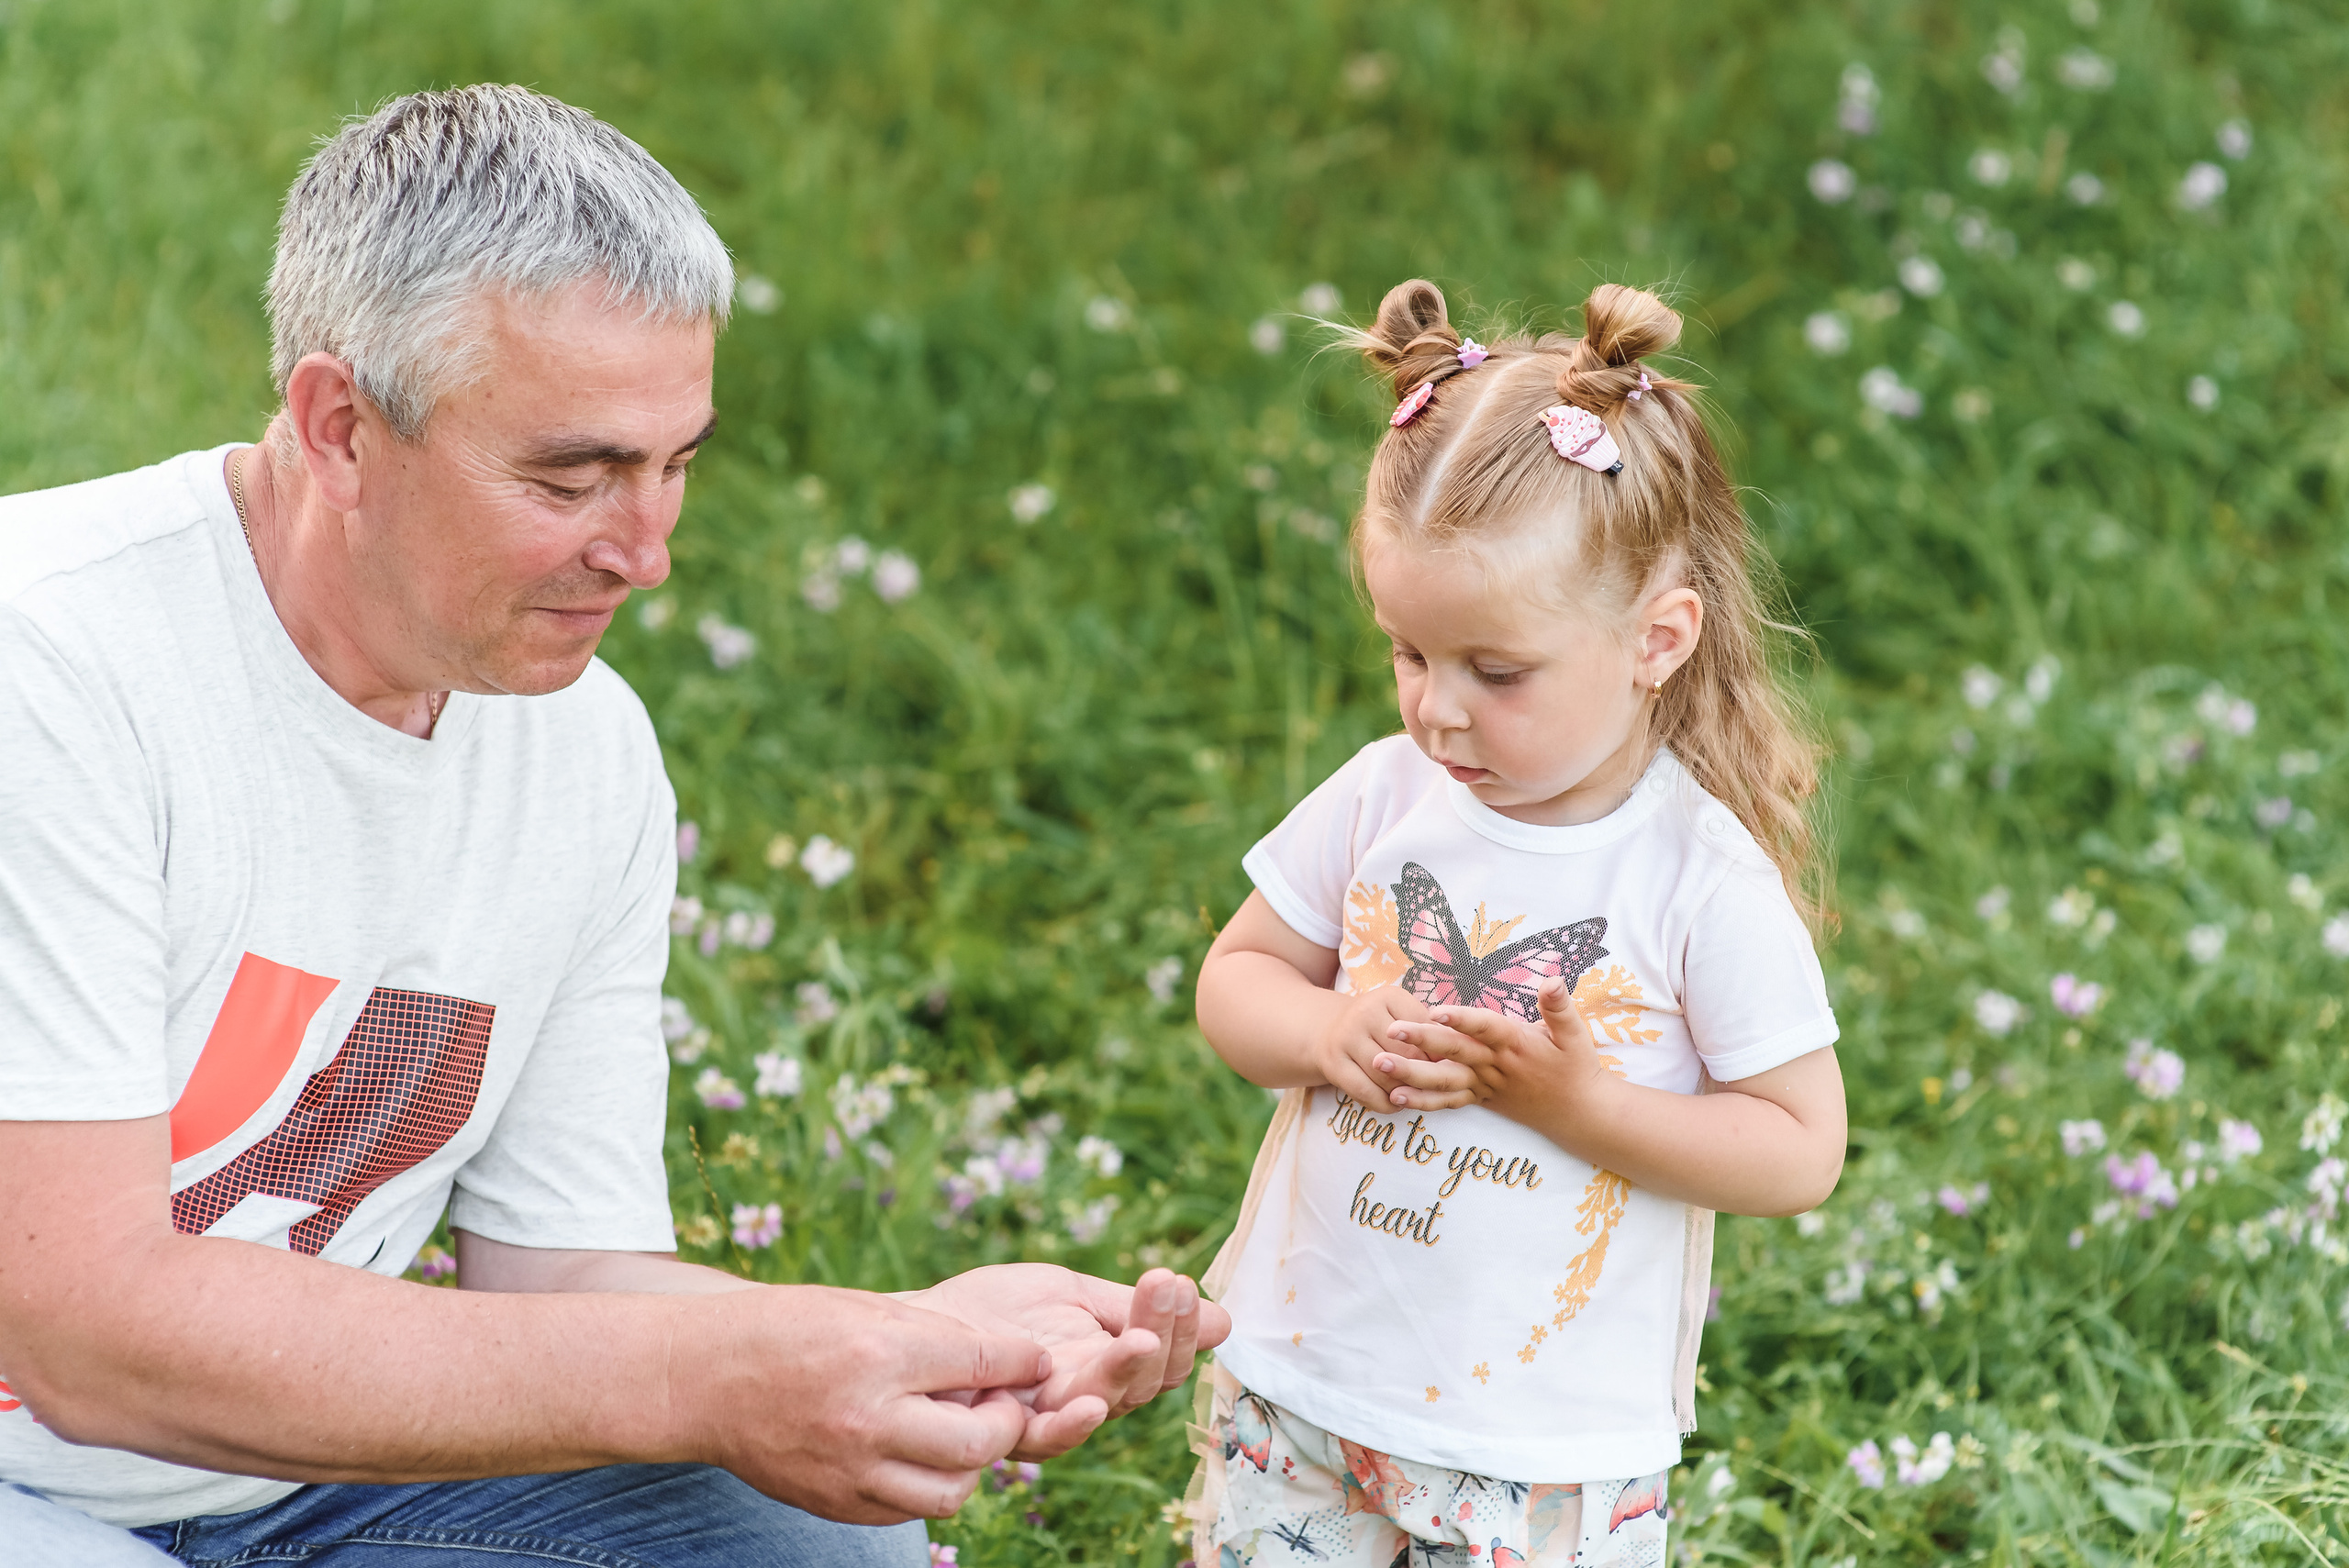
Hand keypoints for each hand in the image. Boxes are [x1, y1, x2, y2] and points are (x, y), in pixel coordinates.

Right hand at [694, 1285, 1054, 1522]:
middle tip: (1003, 1404)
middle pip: (981, 1440)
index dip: (1022, 1361)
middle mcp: (869, 1417)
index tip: (1033, 1360)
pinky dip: (926, 1486)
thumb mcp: (863, 1307)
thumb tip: (1004, 1356)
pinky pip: (907, 1511)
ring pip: (952, 1491)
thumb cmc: (785, 1328)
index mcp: (879, 1353)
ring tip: (962, 1436)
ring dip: (972, 1465)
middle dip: (1007, 1420)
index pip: (984, 1365)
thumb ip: (933, 1335)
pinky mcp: (834, 1503)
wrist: (702, 1379)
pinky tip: (919, 1456)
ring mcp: (850, 1469)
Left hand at [912, 1264, 1230, 1459]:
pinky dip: (1075, 1423)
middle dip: (1163, 1334)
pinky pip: (1049, 1437)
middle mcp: (1089, 1395)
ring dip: (1128, 1372)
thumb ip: (1133, 1310)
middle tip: (1168, 1288)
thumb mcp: (1071, 1293)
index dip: (1179, 1324)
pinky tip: (1093, 1401)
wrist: (922, 1324)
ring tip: (1143, 1340)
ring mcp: (1051, 1416)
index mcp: (1109, 1362)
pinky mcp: (1010, 1431)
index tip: (1179, 1282)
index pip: (1162, 1354)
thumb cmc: (996, 1310)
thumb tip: (1222, 1319)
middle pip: (1145, 1382)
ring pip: (1106, 1405)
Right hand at [1314, 985, 1434, 1112]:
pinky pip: (1366, 1092)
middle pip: (1405, 1056)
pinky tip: (1395, 1103)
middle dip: (1422, 1075)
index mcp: (1389, 997)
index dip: (1437, 1054)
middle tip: (1433, 1086)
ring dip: (1404, 1092)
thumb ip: (1428, 1031)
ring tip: (1416, 1096)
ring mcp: (1345, 1038)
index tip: (1446, 1066)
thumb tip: (1456, 1058)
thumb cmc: (1380, 1026)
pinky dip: (1385, 1104)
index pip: (1423, 1031)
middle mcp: (1364, 1012)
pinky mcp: (1333, 1064)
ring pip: (1386, 1076)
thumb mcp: (1403, 1016)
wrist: (1330, 1031)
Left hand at [1373, 978, 1620, 1136]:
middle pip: (1454, 1051)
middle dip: (1422, 1040)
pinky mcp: (1480, 1099)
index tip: (1436, 1009)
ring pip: (1444, 1080)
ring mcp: (1485, 1085)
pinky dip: (1422, 1101)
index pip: (1485, 1027)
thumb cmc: (1576, 1067)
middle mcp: (1495, 1065)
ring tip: (1379, 1065)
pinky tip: (1394, 1096)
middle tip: (1390, 1032)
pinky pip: (1448, 1102)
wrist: (1578, 1112)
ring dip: (1411, 1073)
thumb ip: (1559, 1007)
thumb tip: (1553, 978)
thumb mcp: (1576, 1034)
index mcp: (1516, 1043)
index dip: (1462, 1018)